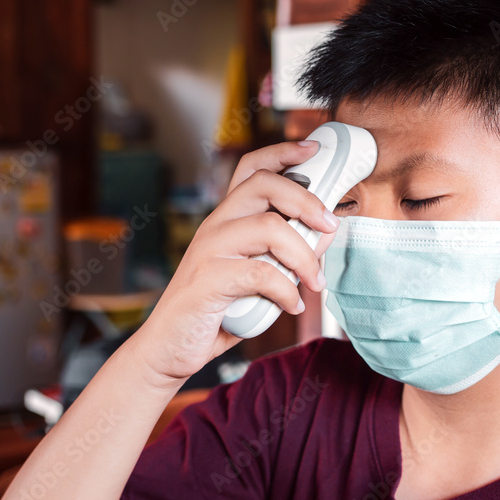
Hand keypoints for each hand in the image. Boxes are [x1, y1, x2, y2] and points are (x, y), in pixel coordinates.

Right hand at [137, 140, 340, 386]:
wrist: (168, 349)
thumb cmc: (216, 312)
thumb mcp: (257, 278)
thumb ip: (285, 254)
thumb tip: (326, 231)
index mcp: (226, 220)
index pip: (251, 169)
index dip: (283, 152)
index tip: (312, 149)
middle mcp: (215, 227)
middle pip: (264, 186)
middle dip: (307, 201)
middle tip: (330, 225)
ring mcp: (208, 250)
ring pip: (269, 228)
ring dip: (304, 256)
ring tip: (314, 282)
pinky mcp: (207, 280)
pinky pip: (261, 273)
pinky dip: (285, 291)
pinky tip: (292, 306)